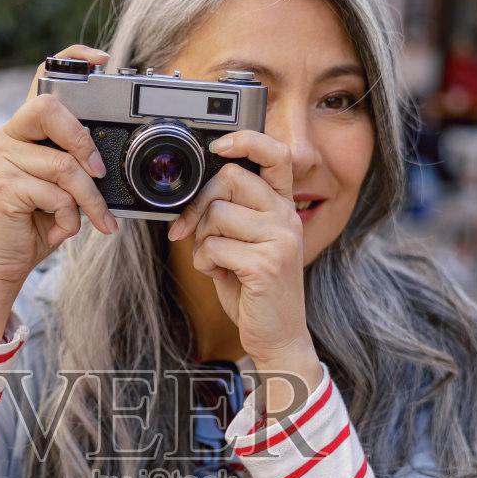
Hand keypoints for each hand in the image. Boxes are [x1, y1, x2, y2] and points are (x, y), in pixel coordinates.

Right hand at [0, 45, 118, 342]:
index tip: (101, 61)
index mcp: (20, 132)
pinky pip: (56, 194)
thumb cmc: (31, 225)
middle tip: (99, 172)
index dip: (70, 62)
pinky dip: (70, 218)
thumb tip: (106, 163)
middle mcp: (4, 138)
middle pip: (48, 109)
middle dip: (82, 141)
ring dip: (90, 200)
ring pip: (64, 165)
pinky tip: (61, 231)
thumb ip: (73, 167)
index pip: (40, 82)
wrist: (0, 265)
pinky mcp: (3, 187)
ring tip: (97, 221)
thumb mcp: (57, 190)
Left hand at [167, 131, 321, 412]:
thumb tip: (196, 193)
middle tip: (188, 229)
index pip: (276, 154)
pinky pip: (213, 246)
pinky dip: (204, 262)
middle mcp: (287, 217)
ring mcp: (280, 240)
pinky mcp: (265, 264)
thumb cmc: (256, 291)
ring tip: (213, 260)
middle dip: (199, 203)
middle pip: (231, 179)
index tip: (218, 146)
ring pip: (216, 214)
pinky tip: (218, 275)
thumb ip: (231, 215)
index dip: (246, 140)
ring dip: (200, 239)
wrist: (279, 337)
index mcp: (284, 208)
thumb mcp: (246, 245)